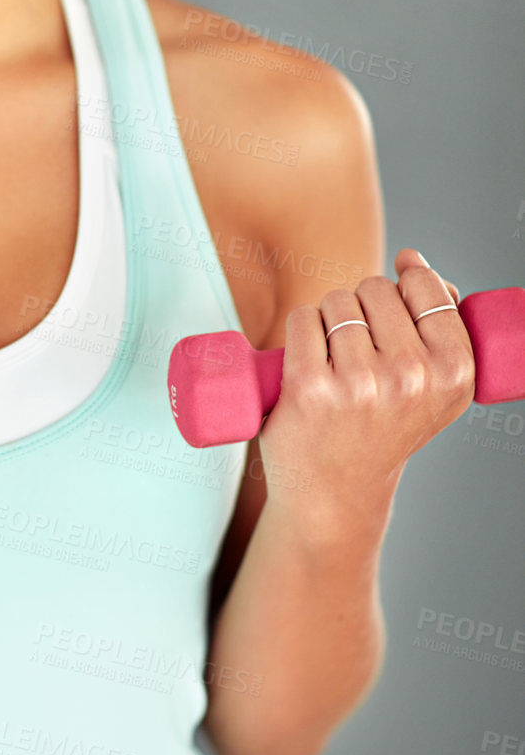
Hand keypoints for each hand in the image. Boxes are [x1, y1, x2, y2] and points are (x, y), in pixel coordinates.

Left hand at [257, 249, 475, 538]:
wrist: (336, 493)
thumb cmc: (382, 427)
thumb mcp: (434, 385)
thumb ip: (439, 322)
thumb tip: (414, 261)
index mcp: (454, 373)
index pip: (425, 286)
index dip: (405, 288)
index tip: (395, 320)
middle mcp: (411, 378)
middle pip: (376, 287)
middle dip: (363, 308)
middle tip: (361, 355)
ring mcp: (359, 383)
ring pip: (337, 301)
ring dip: (329, 321)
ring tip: (336, 366)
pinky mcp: (308, 386)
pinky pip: (302, 318)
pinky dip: (300, 330)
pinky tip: (307, 364)